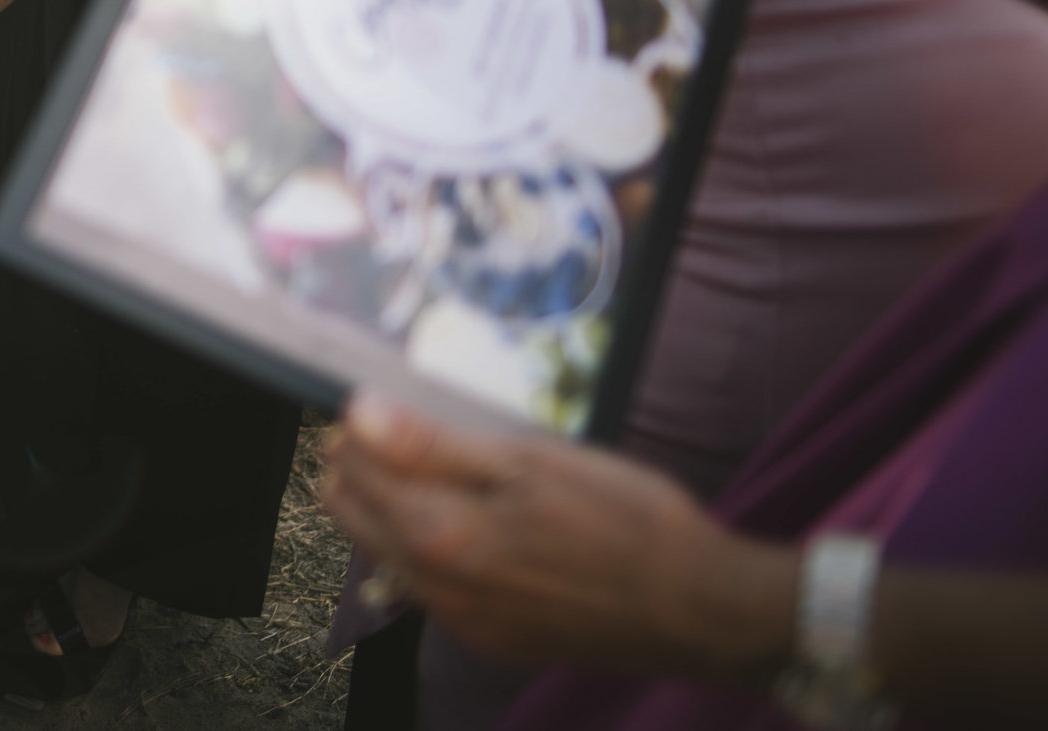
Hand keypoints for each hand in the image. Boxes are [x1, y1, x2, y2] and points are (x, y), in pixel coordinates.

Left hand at [319, 393, 794, 683]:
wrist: (697, 609)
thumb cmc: (625, 520)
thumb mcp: (529, 462)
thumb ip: (432, 444)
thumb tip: (359, 413)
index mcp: (439, 534)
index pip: (351, 473)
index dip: (357, 430)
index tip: (380, 405)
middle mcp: (435, 588)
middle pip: (353, 518)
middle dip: (362, 470)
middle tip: (401, 433)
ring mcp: (461, 621)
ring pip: (385, 556)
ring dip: (390, 512)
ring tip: (433, 473)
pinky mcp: (490, 641)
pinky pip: (428, 591)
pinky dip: (427, 553)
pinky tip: (466, 527)